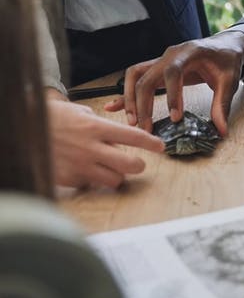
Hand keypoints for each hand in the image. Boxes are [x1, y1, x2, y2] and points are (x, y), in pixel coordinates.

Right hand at [47, 98, 163, 188]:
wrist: (29, 129)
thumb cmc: (57, 118)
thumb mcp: (82, 114)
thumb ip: (102, 126)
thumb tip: (119, 138)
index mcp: (96, 127)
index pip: (132, 136)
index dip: (150, 143)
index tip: (161, 146)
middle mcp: (91, 148)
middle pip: (129, 165)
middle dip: (138, 165)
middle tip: (137, 163)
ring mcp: (81, 166)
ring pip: (114, 180)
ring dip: (116, 175)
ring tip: (110, 167)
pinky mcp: (70, 180)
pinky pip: (90, 184)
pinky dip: (92, 179)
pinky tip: (84, 169)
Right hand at [105, 31, 243, 136]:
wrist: (224, 45)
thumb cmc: (226, 60)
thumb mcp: (230, 81)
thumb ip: (223, 104)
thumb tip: (221, 130)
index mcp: (189, 53)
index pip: (173, 71)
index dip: (172, 94)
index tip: (175, 117)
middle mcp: (170, 54)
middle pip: (148, 76)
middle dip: (144, 103)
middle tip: (146, 128)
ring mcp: (161, 60)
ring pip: (135, 75)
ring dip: (131, 98)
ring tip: (132, 122)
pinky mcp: (157, 69)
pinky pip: (136, 78)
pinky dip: (126, 94)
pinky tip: (113, 106)